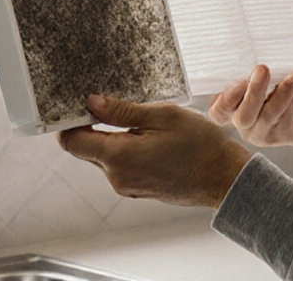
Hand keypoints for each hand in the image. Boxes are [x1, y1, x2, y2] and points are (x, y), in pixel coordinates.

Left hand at [57, 94, 252, 208]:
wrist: (224, 177)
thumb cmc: (199, 145)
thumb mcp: (162, 116)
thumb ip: (122, 111)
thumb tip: (92, 103)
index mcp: (119, 157)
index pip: (72, 142)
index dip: (69, 121)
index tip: (78, 104)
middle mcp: (117, 177)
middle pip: (86, 149)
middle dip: (92, 126)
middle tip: (112, 104)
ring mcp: (127, 186)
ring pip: (104, 157)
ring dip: (112, 138)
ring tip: (139, 121)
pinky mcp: (138, 189)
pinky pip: (119, 167)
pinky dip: (125, 150)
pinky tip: (148, 138)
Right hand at [208, 65, 292, 178]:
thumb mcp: (279, 75)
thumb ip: (268, 69)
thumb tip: (267, 52)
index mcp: (236, 107)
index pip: (218, 111)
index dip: (222, 101)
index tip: (236, 82)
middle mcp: (245, 124)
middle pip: (241, 115)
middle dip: (252, 91)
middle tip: (262, 69)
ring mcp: (263, 134)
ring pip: (266, 116)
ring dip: (279, 94)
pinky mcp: (283, 137)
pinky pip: (285, 118)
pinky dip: (291, 97)